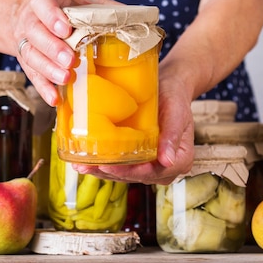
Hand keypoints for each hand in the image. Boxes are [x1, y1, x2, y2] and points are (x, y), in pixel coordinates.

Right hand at [14, 0, 112, 105]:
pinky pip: (32, 75)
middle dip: (52, 47)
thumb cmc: (66, 8)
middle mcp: (32, 19)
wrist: (33, 15)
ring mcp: (26, 40)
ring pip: (31, 54)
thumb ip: (105, 8)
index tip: (65, 29)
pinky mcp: (26, 61)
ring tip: (66, 78)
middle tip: (70, 60)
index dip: (52, 16)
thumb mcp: (84, 1)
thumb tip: (135, 18)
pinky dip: (43, 88)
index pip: (44, 3)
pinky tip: (54, 98)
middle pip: (35, 32)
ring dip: (48, 69)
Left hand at [72, 65, 194, 184]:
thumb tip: (168, 161)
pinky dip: (103, 165)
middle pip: (136, 175)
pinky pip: (120, 165)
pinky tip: (86, 162)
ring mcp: (149, 165)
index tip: (113, 167)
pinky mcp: (137, 159)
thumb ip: (172, 135)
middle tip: (91, 166)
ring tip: (83, 166)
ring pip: (125, 174)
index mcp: (180, 160)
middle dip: (112, 172)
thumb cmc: (174, 97)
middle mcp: (164, 168)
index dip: (133, 172)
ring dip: (103, 172)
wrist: (169, 87)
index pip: (154, 172)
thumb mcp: (177, 112)